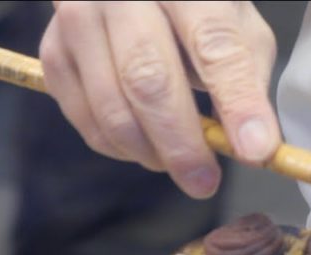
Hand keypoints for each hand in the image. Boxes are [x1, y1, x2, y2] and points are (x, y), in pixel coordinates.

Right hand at [40, 1, 279, 198]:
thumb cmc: (197, 12)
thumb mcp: (240, 30)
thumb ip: (247, 80)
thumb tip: (252, 146)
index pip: (214, 45)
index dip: (237, 103)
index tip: (255, 151)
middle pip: (148, 79)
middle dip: (181, 144)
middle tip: (204, 182)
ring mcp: (80, 18)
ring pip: (110, 105)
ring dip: (149, 152)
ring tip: (179, 164)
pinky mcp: (55, 50)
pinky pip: (84, 117)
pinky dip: (118, 146)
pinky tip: (145, 144)